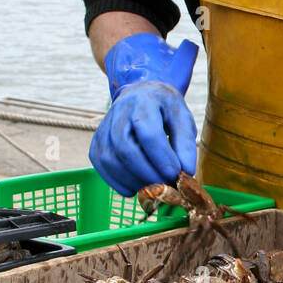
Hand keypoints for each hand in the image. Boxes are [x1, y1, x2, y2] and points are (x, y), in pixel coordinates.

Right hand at [89, 33, 198, 196]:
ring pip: (110, 159)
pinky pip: (101, 166)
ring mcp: (104, 127)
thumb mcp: (182, 118)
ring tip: (152, 188)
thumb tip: (186, 172)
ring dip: (132, 180)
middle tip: (165, 186)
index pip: (148, 133)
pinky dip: (116, 182)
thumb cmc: (165, 109)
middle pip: (125, 148)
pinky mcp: (97, 141)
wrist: (141, 94)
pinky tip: (134, 188)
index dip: (162, 157)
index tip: (175, 175)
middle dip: (146, 173)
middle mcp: (118, 112)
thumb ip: (185, 143)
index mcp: (144, 102)